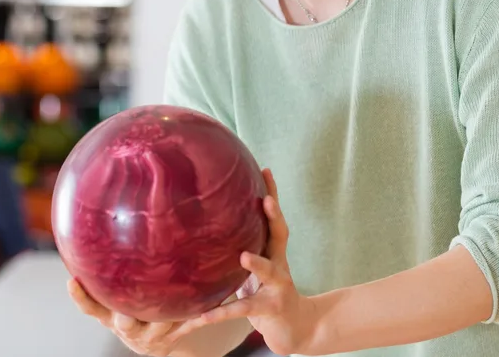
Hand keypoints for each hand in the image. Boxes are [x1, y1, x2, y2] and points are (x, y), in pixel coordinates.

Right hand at [67, 279, 206, 355]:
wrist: (158, 342)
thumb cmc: (134, 307)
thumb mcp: (117, 297)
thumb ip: (111, 272)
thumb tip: (102, 223)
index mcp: (110, 317)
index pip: (90, 308)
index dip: (79, 297)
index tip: (71, 281)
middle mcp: (128, 329)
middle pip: (124, 322)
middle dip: (125, 315)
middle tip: (129, 302)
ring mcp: (152, 336)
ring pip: (162, 323)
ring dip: (171, 311)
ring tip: (185, 294)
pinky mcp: (176, 337)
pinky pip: (190, 325)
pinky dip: (202, 314)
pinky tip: (218, 300)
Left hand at [196, 169, 322, 355]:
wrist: (294, 329)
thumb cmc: (267, 293)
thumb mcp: (256, 270)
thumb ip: (239, 250)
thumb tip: (206, 227)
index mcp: (274, 251)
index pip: (274, 218)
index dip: (272, 193)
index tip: (266, 169)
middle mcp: (280, 264)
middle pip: (281, 235)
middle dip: (275, 216)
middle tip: (267, 200)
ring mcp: (278, 287)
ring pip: (269, 271)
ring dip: (257, 264)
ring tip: (244, 256)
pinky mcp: (269, 309)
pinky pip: (243, 309)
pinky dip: (221, 312)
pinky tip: (203, 315)